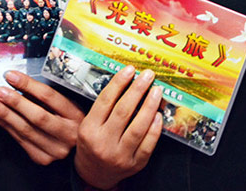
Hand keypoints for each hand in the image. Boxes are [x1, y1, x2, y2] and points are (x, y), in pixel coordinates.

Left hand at [0, 69, 83, 164]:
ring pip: (26, 130)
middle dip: (15, 102)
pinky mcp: (42, 158)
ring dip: (5, 114)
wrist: (74, 149)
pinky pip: (20, 140)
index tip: (12, 76)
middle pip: (37, 115)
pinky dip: (6, 126)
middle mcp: (67, 134)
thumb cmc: (68, 122)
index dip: (28, 85)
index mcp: (75, 115)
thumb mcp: (65, 105)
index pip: (49, 97)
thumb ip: (44, 97)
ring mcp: (55, 149)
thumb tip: (18, 83)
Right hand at [75, 66, 162, 189]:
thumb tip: (126, 83)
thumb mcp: (88, 125)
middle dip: (137, 90)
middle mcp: (103, 143)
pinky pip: (147, 145)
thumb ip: (103, 108)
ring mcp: (120, 155)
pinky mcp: (134, 164)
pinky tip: (158, 115)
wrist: (93, 174)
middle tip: (147, 76)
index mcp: (89, 130)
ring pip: (138, 128)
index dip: (119, 83)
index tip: (129, 70)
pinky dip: (154, 129)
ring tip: (156, 91)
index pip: (105, 101)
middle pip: (123, 111)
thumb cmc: (92, 144)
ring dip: (149, 106)